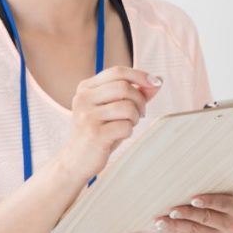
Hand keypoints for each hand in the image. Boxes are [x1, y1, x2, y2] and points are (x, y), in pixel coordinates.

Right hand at [56, 66, 162, 184]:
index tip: (155, 82)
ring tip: (128, 125)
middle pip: (124, 87)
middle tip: (140, 114)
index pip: (118, 72)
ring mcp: (87, 116)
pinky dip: (129, 131)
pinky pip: (125, 126)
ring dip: (135, 117)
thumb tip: (157, 81)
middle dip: (140, 100)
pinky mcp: (94, 134)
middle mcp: (83, 98)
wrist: (76, 161)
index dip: (140, 75)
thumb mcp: (114, 109)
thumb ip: (134, 94)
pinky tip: (119, 136)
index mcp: (86, 88)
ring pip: (127, 107)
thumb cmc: (98, 132)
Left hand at [154, 194, 232, 232]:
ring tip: (161, 221)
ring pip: (196, 231)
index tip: (192, 199)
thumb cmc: (215, 198)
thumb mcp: (218, 192)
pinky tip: (166, 227)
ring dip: (176, 225)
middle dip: (187, 214)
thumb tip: (181, 185)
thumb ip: (208, 190)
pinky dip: (178, 232)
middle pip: (207, 218)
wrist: (220, 216)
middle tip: (171, 210)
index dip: (208, 201)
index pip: (223, 203)